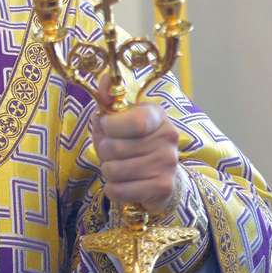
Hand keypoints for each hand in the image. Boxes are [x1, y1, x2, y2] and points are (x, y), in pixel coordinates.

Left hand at [91, 77, 179, 214]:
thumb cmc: (132, 145)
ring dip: (108, 172)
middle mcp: (168, 136)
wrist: (160, 178)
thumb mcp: (118, 121)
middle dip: (105, 153)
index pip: (135, 121)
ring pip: (114, 170)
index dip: (112, 126)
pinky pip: (119, 190)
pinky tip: (124, 185)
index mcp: (156, 115)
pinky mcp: (163, 188)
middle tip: (114, 155)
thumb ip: (108, 100)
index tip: (108, 127)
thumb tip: (103, 82)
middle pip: (115, 148)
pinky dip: (113, 189)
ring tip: (120, 169)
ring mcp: (168, 163)